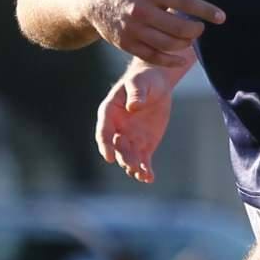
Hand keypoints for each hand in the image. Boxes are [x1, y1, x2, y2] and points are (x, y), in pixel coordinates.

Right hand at [90, 0, 222, 66]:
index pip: (185, 1)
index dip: (206, 10)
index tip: (221, 17)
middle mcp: (141, 9)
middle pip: (179, 27)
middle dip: (196, 30)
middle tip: (200, 27)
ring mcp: (133, 28)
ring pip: (167, 44)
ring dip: (185, 44)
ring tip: (190, 37)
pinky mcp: (126, 43)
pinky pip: (153, 57)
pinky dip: (170, 60)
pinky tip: (181, 58)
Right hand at [96, 60, 177, 183]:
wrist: (156, 84)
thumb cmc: (144, 80)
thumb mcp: (140, 83)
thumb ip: (136, 93)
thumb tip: (134, 106)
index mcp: (109, 113)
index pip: (103, 132)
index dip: (105, 145)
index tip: (108, 157)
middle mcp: (117, 129)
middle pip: (117, 148)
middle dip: (123, 158)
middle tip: (132, 167)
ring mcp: (130, 139)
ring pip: (129, 157)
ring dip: (134, 168)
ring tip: (143, 175)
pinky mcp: (144, 145)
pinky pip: (143, 160)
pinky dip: (145, 170)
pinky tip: (149, 178)